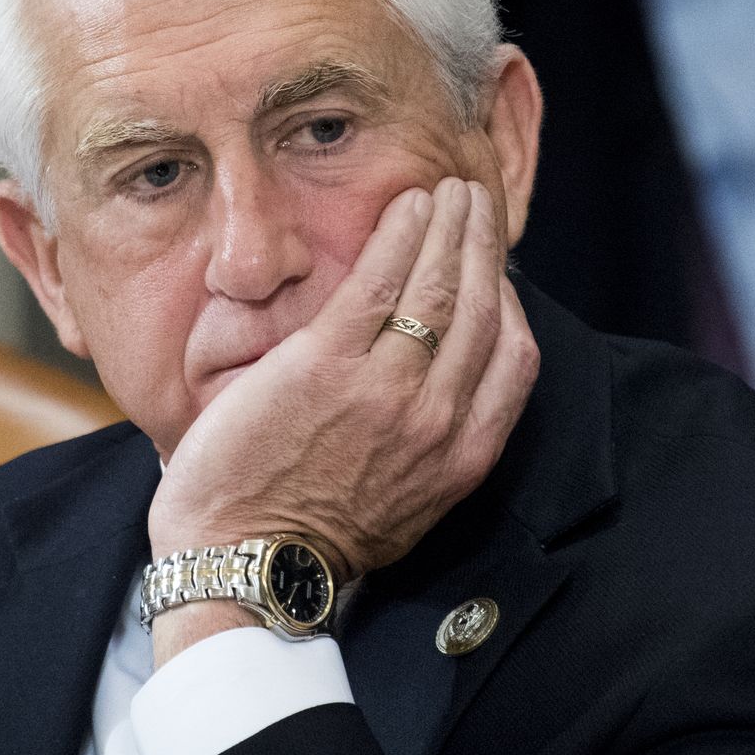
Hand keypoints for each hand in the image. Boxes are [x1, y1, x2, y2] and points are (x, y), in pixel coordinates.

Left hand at [148, 178, 539, 586]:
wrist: (241, 560)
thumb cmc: (306, 536)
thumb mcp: (404, 506)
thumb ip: (430, 447)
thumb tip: (437, 391)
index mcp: (460, 458)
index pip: (514, 360)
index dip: (508, 303)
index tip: (494, 271)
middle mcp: (435, 420)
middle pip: (481, 310)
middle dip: (483, 246)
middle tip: (476, 204)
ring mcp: (384, 389)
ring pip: (437, 288)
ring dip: (449, 228)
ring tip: (447, 193)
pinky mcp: (326, 364)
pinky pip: (378, 282)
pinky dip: (401, 236)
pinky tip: (407, 206)